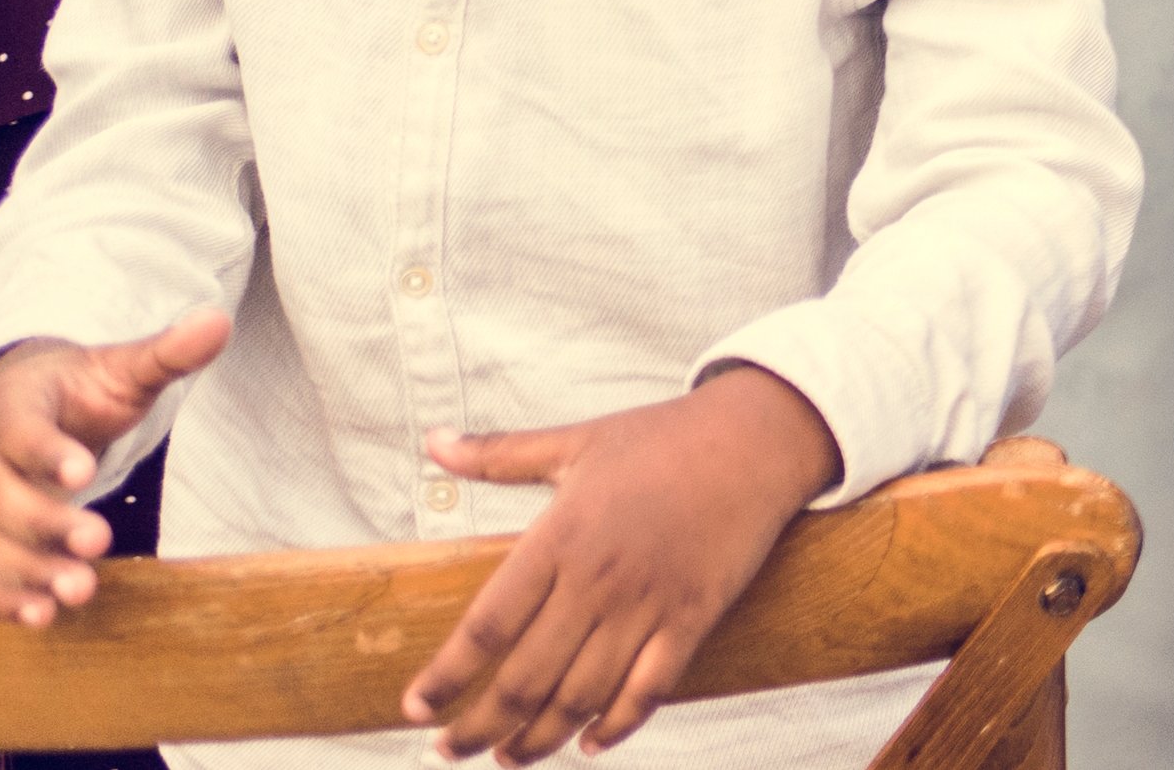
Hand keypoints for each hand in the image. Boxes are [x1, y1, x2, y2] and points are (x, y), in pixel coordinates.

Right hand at [0, 309, 224, 620]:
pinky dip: (1, 598)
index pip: (18, 430)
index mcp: (10, 405)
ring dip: (28, 571)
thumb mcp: (121, 368)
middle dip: (46, 524)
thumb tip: (219, 321)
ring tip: (81, 590)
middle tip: (101, 541)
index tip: (89, 474)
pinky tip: (42, 616)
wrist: (26, 408)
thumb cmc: (81, 391)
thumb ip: (165, 353)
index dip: (47, 452)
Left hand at [404, 361, 841, 759]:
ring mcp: (649, 603)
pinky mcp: (695, 616)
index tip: (413, 710)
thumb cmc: (662, 435)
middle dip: (478, 726)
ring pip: (580, 696)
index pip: (486, 627)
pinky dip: (617, 726)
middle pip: (524, 679)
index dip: (445, 676)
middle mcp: (598, 579)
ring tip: (508, 757)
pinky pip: (649, 689)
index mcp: (560, 536)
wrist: (761, 435)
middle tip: (449, 750)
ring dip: (538, 738)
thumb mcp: (577, 439)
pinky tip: (589, 744)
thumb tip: (431, 442)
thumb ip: (499, 452)